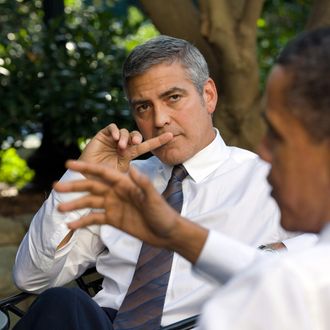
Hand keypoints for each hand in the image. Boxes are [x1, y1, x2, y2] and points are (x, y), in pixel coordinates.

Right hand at [55, 160, 180, 247]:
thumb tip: (131, 168)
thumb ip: (143, 184)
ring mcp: (114, 206)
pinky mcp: (113, 219)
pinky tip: (71, 225)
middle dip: (74, 186)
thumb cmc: (163, 214)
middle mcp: (117, 192)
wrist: (167, 233)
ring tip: (59, 209)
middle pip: (92, 187)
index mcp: (125, 184)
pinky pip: (95, 219)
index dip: (86, 168)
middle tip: (56, 186)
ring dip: (75, 205)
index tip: (69, 164)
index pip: (102, 173)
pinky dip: (83, 222)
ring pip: (90, 203)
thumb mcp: (154, 199)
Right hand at [79, 123, 172, 171]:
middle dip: (137, 137)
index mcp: (129, 155)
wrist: (86, 180)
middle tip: (135, 143)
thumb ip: (134, 178)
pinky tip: (115, 138)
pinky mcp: (102, 136)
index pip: (146, 146)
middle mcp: (122, 146)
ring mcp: (112, 140)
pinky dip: (116, 131)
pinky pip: (112, 128)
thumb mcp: (124, 180)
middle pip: (135, 135)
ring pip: (125, 131)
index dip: (158, 141)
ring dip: (125, 138)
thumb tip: (144, 177)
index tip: (171, 136)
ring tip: (121, 147)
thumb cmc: (105, 182)